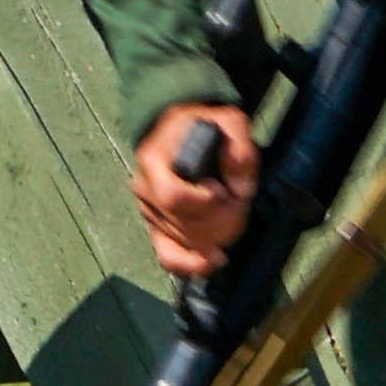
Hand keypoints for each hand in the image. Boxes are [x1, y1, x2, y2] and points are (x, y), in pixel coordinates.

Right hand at [133, 103, 259, 279]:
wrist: (181, 126)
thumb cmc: (204, 123)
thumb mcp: (229, 121)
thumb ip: (239, 149)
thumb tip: (239, 189)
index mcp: (155, 160)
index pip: (173, 197)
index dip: (203, 202)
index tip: (223, 191)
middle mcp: (145, 187)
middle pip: (181, 224)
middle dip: (218, 222)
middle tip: (239, 206)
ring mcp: (149, 209)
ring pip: (180, 241)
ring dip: (213, 237)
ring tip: (233, 218)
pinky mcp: (156, 225)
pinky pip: (167, 255)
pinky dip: (190, 264)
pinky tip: (211, 262)